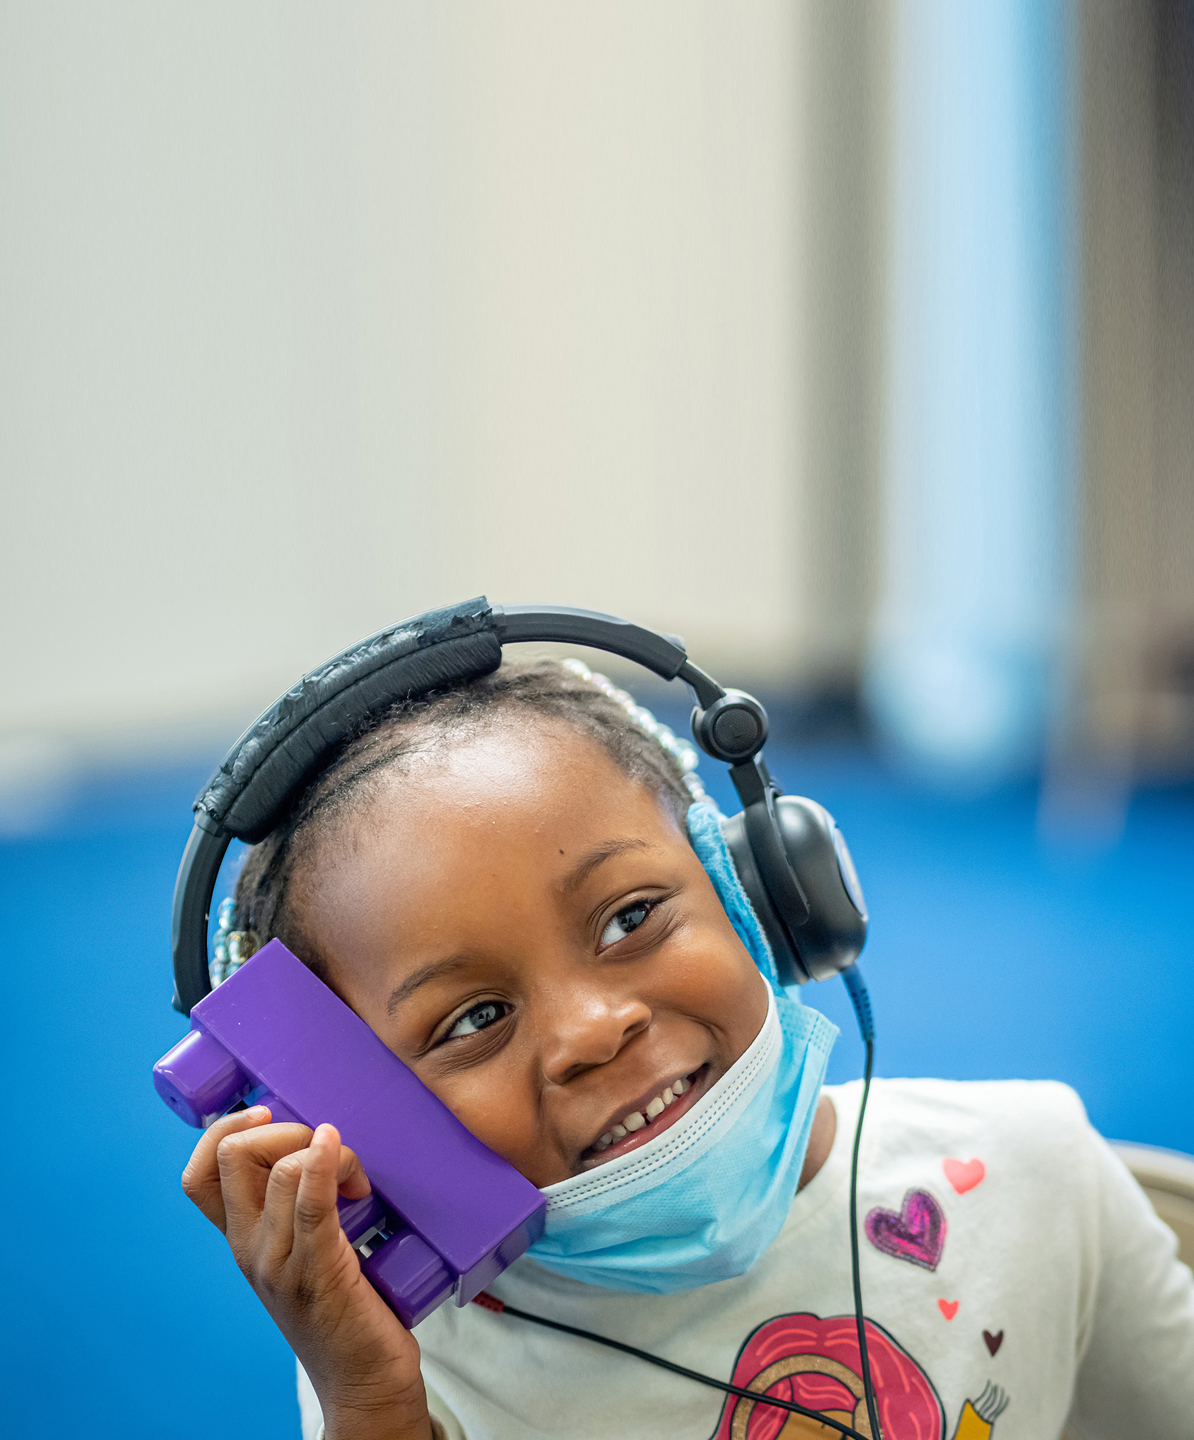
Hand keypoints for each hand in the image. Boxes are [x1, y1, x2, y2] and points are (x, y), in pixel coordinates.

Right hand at [182, 1108, 432, 1439]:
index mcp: (241, 1241)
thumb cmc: (343, 1307)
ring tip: (357, 1179)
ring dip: (329, 1150)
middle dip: (284, 1127)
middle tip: (328, 1151)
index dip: (223, 1129)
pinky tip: (338, 1148)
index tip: (266, 1114)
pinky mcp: (320, 1273)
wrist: (362, 1380)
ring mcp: (281, 1263)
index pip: (198, 1176)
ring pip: (282, 1169)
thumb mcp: (302, 1250)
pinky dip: (325, 1165)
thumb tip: (317, 1137)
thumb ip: (296, 1205)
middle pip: (233, 1156)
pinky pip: (312, 1206)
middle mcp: (250, 1249)